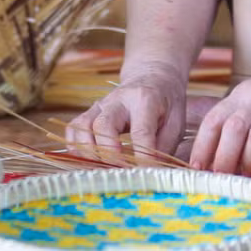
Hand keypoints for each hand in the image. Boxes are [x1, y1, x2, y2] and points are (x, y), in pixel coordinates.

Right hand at [65, 65, 189, 164]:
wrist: (151, 76)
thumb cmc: (166, 102)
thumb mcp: (175, 123)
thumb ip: (163, 148)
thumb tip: (150, 172)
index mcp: (144, 100)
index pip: (140, 131)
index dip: (142, 156)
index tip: (144, 174)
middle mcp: (118, 100)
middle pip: (102, 125)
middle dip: (108, 153)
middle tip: (117, 172)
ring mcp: (100, 105)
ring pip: (83, 126)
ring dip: (88, 152)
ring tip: (99, 170)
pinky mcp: (90, 112)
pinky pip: (74, 128)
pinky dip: (75, 147)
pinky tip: (85, 161)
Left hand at [187, 59, 250, 176]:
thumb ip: (235, 122)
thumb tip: (214, 158)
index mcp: (241, 95)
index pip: (214, 120)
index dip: (202, 146)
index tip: (197, 168)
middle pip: (233, 128)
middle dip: (224, 157)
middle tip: (222, 177)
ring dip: (250, 161)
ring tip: (249, 174)